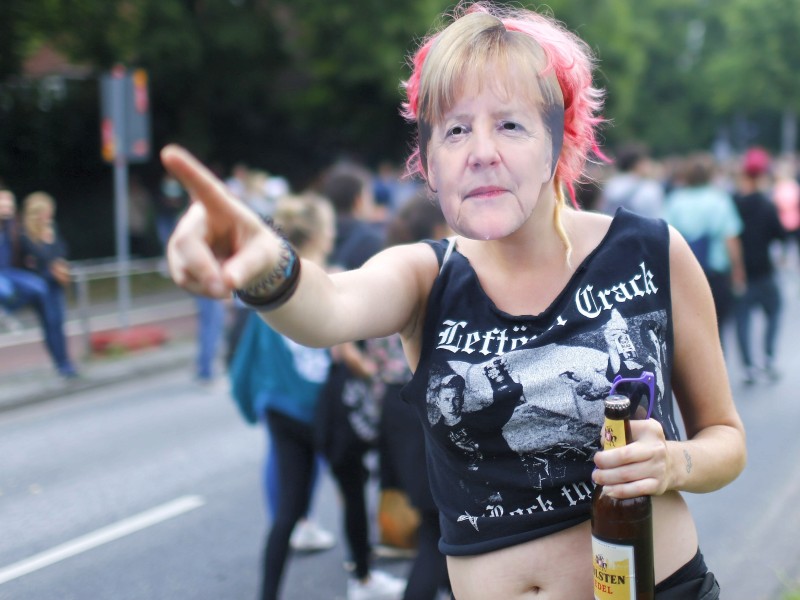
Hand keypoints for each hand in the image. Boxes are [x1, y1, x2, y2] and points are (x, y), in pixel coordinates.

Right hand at [161, 145, 281, 297]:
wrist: (251, 265)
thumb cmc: (260, 250)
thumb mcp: (264, 255)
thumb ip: (248, 266)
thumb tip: (227, 282)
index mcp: (222, 206)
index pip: (205, 188)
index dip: (187, 171)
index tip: (169, 153)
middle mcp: (197, 218)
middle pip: (186, 242)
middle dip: (204, 269)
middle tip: (226, 291)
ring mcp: (183, 238)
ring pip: (183, 266)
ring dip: (207, 284)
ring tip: (230, 288)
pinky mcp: (178, 258)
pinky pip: (185, 279)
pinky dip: (203, 290)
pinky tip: (217, 287)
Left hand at [592, 419, 670, 497]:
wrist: (671, 464)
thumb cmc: (646, 446)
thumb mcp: (637, 431)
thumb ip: (619, 431)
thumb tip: (603, 438)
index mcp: (650, 430)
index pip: (625, 431)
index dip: (609, 438)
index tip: (601, 444)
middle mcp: (656, 448)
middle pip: (623, 456)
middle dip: (604, 462)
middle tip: (596, 465)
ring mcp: (658, 468)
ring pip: (626, 475)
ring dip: (607, 478)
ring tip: (597, 477)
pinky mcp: (657, 485)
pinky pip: (634, 490)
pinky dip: (618, 491)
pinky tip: (608, 490)